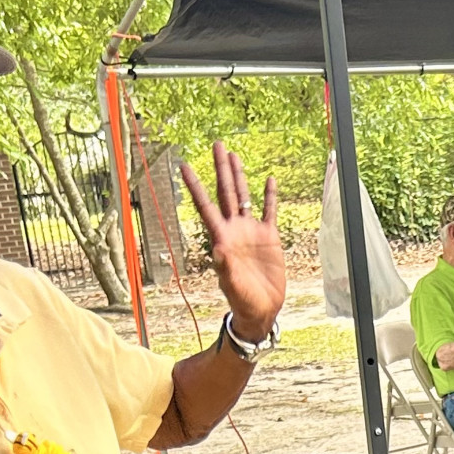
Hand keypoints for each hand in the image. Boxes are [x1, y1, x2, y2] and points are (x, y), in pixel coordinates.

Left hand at [180, 143, 285, 343]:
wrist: (260, 309)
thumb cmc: (242, 300)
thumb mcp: (231, 284)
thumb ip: (225, 266)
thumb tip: (218, 249)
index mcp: (222, 237)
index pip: (206, 205)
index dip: (195, 185)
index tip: (184, 165)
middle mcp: (234, 229)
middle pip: (226, 192)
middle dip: (221, 169)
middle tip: (217, 145)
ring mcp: (251, 231)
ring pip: (244, 196)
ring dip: (239, 176)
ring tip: (233, 156)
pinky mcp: (269, 237)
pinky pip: (269, 211)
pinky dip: (270, 196)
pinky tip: (269, 181)